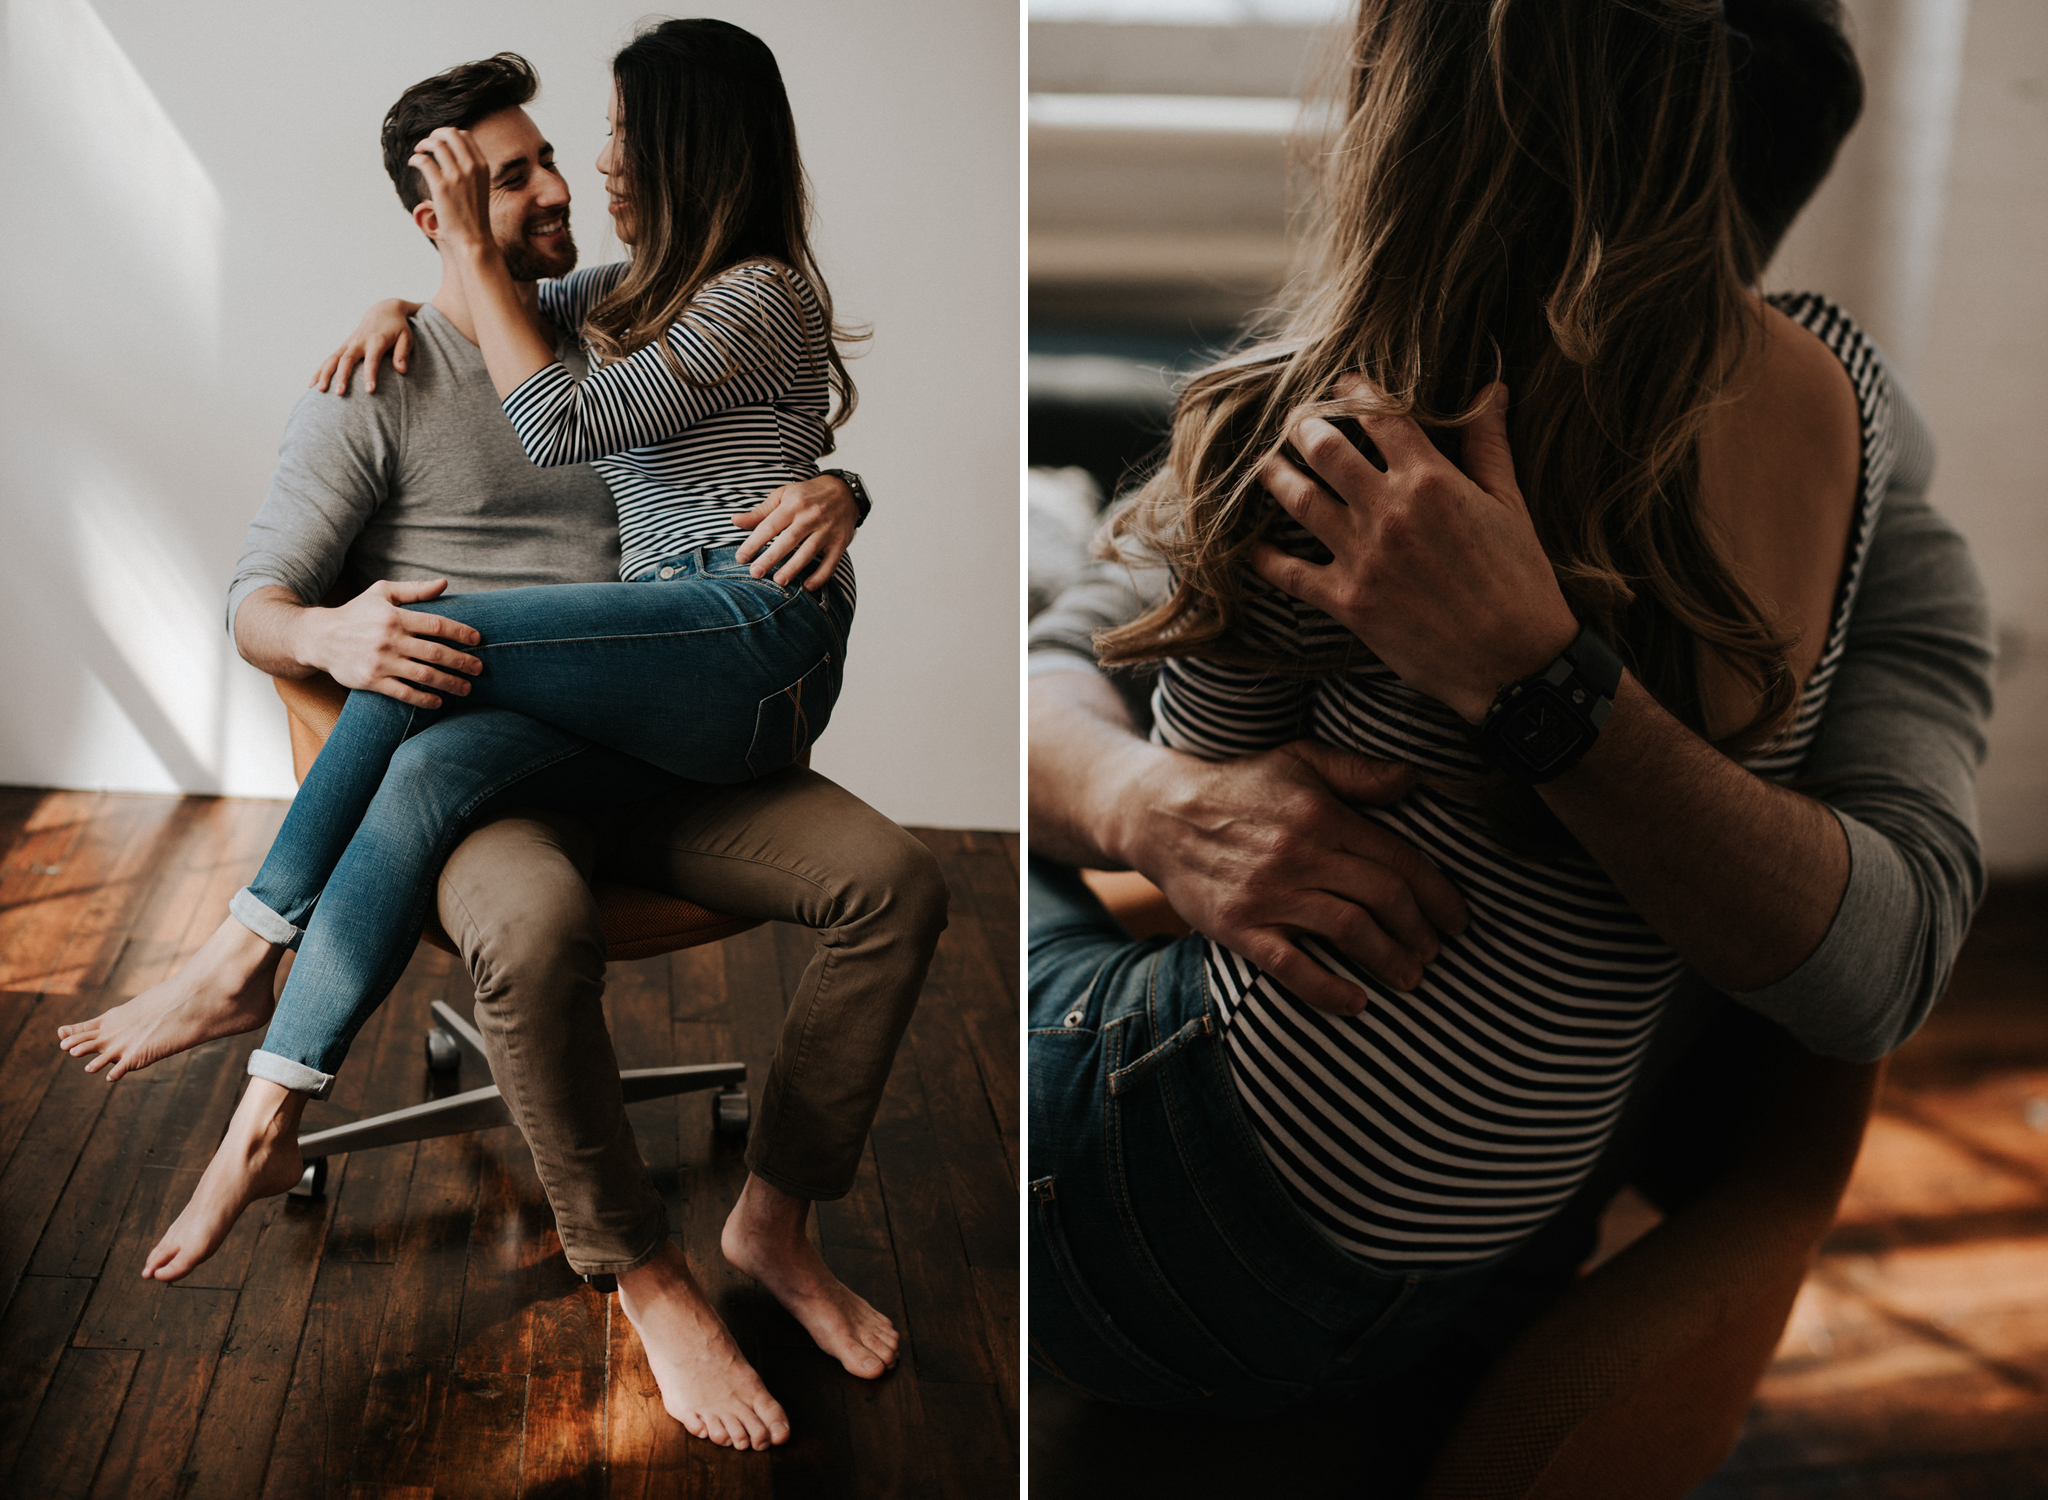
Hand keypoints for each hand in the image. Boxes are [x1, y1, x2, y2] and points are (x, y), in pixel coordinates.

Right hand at [292, 580, 483, 709]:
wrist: (318, 637)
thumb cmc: (356, 612)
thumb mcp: (382, 593)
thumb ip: (414, 590)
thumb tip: (445, 584)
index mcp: (395, 617)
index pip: (437, 625)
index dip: (461, 633)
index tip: (478, 640)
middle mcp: (390, 640)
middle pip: (436, 653)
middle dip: (463, 662)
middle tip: (480, 669)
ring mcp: (381, 662)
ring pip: (424, 675)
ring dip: (450, 683)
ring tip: (467, 688)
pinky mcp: (372, 681)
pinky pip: (404, 693)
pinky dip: (424, 699)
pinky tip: (439, 701)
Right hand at [311, 300, 421, 395]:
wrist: (383, 311)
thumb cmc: (398, 328)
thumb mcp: (406, 337)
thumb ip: (403, 353)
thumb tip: (402, 370)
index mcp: (376, 340)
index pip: (372, 359)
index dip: (370, 374)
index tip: (369, 390)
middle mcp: (359, 342)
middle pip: (347, 359)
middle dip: (342, 376)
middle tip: (339, 394)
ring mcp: (349, 344)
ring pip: (333, 358)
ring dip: (324, 374)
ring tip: (319, 390)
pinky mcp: (343, 346)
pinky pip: (329, 359)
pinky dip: (319, 371)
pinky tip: (312, 385)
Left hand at [409, 127, 493, 253]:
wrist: (474, 239)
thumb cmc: (474, 216)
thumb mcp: (480, 187)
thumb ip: (470, 170)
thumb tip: (452, 155)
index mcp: (482, 166)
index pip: (465, 135)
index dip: (448, 134)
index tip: (440, 142)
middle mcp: (471, 167)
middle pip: (450, 133)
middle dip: (435, 134)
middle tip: (427, 144)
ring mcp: (457, 177)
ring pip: (436, 144)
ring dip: (423, 144)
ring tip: (419, 152)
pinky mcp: (442, 187)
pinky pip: (423, 161)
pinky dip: (415, 158)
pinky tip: (413, 163)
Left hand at [732, 474, 856, 589]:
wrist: (844, 491)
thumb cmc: (807, 495)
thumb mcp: (782, 496)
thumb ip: (760, 512)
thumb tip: (735, 521)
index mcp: (793, 504)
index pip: (770, 526)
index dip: (754, 542)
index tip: (740, 557)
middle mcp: (811, 516)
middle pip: (788, 540)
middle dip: (771, 558)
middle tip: (755, 573)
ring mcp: (827, 530)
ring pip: (809, 551)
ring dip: (794, 568)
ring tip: (779, 581)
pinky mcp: (840, 542)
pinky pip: (831, 562)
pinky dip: (821, 576)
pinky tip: (808, 586)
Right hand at [1123, 740, 1468, 1012]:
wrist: (1160, 814)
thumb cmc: (1239, 786)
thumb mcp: (1299, 759)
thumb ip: (1358, 771)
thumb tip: (1415, 779)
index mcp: (1323, 816)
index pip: (1400, 861)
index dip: (1438, 895)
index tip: (1456, 920)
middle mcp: (1300, 855)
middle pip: (1384, 899)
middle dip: (1421, 932)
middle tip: (1435, 953)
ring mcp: (1269, 894)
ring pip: (1350, 931)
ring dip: (1390, 960)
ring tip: (1410, 978)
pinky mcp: (1239, 927)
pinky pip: (1292, 966)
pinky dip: (1329, 990)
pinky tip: (1356, 1003)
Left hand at [1253, 380, 1578, 722]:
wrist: (1514, 660)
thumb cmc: (1519, 580)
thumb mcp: (1509, 504)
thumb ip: (1489, 444)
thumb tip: (1492, 388)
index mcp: (1430, 479)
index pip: (1379, 417)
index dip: (1354, 392)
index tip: (1340, 385)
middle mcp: (1388, 511)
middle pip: (1325, 450)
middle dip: (1303, 426)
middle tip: (1292, 420)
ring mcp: (1362, 556)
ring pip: (1299, 500)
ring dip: (1274, 475)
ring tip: (1263, 463)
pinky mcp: (1348, 601)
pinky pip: (1288, 572)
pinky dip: (1263, 557)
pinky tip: (1249, 544)